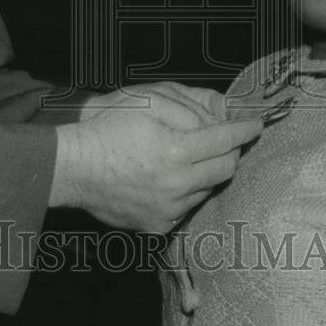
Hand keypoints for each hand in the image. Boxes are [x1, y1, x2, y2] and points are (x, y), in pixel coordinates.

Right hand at [50, 88, 262, 232]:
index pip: (226, 140)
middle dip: (229, 150)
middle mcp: (176, 186)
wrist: (70, 165)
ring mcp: (167, 211)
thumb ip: (190, 104)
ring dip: (204, 170)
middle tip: (221, 137)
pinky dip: (185, 190)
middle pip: (225, 169)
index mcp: (175, 150)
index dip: (244, 129)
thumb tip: (220, 117)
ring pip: (207, 188)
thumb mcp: (148, 98)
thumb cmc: (107, 125)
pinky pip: (186, 207)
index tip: (255, 124)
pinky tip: (165, 177)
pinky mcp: (157, 226)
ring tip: (181, 155)